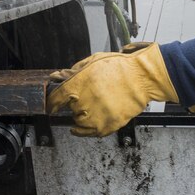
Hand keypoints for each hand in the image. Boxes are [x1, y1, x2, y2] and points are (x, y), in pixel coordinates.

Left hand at [46, 43, 178, 136]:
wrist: (142, 78)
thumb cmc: (119, 68)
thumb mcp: (93, 61)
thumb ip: (74, 71)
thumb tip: (59, 76)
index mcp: (78, 85)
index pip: (55, 99)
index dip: (52, 103)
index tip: (51, 106)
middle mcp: (84, 102)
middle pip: (70, 110)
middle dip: (75, 104)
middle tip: (88, 96)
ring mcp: (96, 116)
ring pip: (79, 122)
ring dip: (83, 116)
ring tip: (95, 105)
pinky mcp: (108, 126)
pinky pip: (91, 133)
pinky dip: (90, 128)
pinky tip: (92, 121)